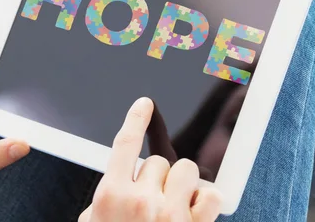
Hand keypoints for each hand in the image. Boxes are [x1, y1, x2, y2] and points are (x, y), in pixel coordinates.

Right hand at [79, 98, 221, 221]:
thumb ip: (101, 202)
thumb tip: (119, 184)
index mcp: (111, 196)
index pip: (125, 143)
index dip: (136, 119)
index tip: (145, 104)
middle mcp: (142, 200)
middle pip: (158, 160)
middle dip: (156, 177)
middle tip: (150, 202)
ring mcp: (171, 214)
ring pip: (186, 169)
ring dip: (181, 183)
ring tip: (173, 204)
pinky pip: (212, 192)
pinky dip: (208, 197)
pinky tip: (197, 208)